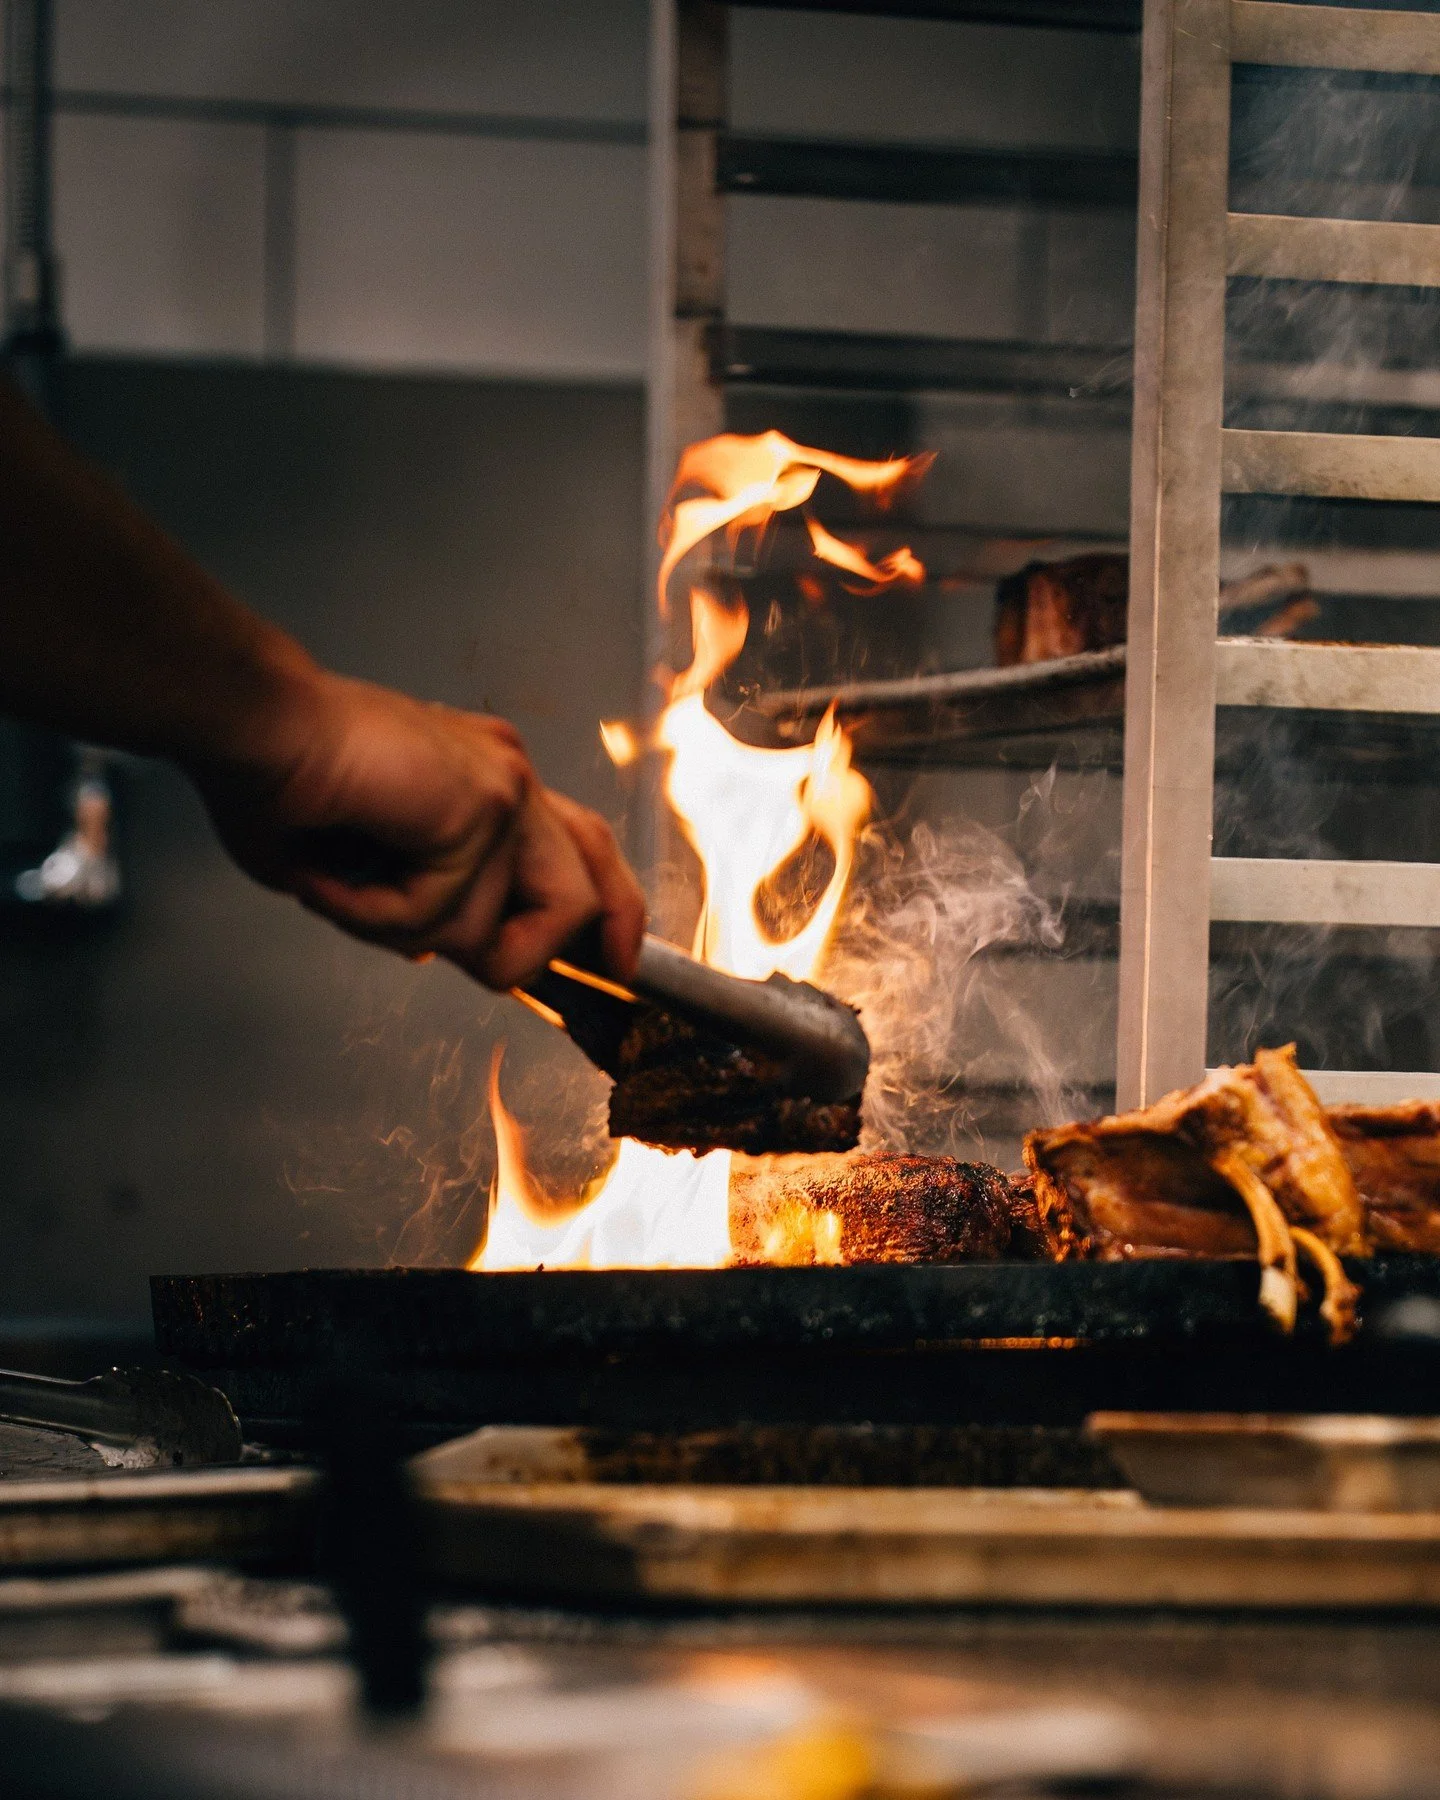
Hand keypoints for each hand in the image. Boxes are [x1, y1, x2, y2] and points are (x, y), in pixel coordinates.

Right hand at [192, 669, 644, 990]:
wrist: (249, 724)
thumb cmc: (276, 777)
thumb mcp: (357, 863)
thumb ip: (412, 900)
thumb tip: (433, 951)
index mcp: (484, 781)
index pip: (580, 847)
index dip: (608, 911)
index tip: (614, 968)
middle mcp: (506, 777)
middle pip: (591, 882)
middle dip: (552, 953)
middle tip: (515, 979)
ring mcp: (503, 788)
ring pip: (502, 924)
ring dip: (410, 932)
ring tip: (343, 890)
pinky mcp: (482, 805)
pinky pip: (442, 916)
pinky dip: (371, 916)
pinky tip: (331, 875)